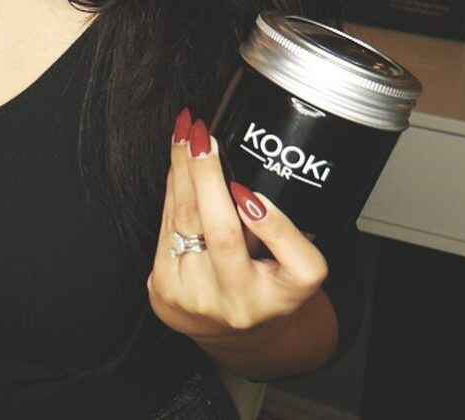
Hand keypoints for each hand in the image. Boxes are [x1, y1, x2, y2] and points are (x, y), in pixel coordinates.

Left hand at [147, 109, 327, 342]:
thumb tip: (247, 193)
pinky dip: (172, 190)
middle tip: (202, 135)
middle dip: (207, 178)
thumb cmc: (269, 286)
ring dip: (182, 172)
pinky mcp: (164, 289)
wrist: (232, 331)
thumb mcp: (300, 266)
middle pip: (222, 235)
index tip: (249, 191)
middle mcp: (238, 303)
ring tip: (184, 133)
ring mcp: (196, 299)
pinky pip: (167, 227)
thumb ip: (287, 233)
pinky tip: (177, 164)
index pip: (288, 259)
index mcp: (282, 295)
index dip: (270, 223)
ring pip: (186, 224)